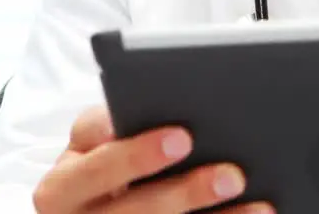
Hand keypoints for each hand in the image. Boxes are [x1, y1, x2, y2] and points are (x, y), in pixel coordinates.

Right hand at [32, 105, 272, 213]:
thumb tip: (141, 114)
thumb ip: (103, 126)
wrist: (86, 213)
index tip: (182, 137)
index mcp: (61, 189)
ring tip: (256, 206)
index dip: (137, 156)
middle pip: (135, 213)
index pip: (96, 170)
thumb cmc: (97, 165)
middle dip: (185, 193)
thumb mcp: (87, 145)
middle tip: (231, 175)